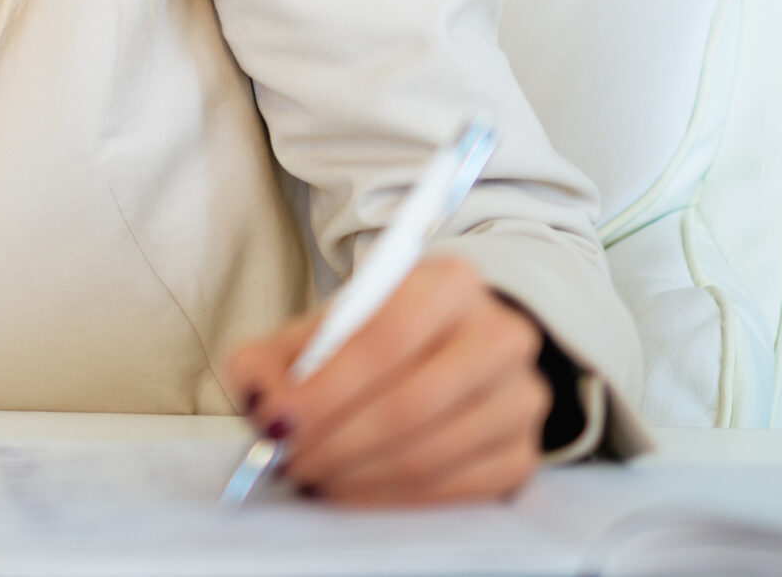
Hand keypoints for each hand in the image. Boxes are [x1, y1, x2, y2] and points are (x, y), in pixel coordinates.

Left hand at [220, 256, 550, 505]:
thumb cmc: (373, 340)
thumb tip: (259, 396)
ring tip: (312, 472)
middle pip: (412, 402)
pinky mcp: (522, 453)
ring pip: (431, 452)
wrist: (446, 352)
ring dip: (357, 474)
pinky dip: (391, 497)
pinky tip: (352, 488)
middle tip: (289, 457)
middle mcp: (499, 335)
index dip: (328, 386)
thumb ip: (272, 355)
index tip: (279, 418)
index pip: (387, 337)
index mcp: (448, 284)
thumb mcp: (320, 328)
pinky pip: (455, 490)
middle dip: (336, 440)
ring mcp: (520, 398)